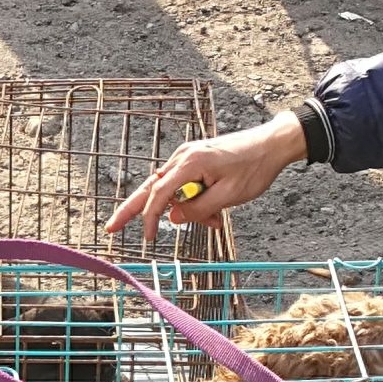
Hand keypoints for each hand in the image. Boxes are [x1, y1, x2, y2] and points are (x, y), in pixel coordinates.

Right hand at [105, 112, 308, 242]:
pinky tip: (216, 213)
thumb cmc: (254, 167)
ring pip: (173, 191)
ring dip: (186, 211)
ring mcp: (188, 158)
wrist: (272, 144)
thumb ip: (199, 209)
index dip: (151, 217)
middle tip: (110, 227)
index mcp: (190, 163)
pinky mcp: (196, 161)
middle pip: (150, 188)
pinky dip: (195, 202)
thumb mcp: (229, 196)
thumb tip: (174, 219)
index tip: (148, 237)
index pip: (159, 193)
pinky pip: (185, 187)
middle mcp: (183, 157)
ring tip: (216, 220)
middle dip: (131, 209)